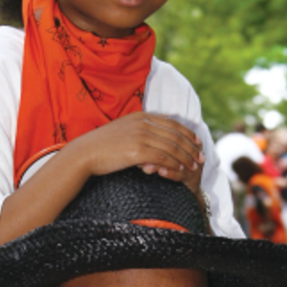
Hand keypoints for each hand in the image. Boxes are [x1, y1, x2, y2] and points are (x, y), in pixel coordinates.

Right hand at [64, 113, 204, 194]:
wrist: (85, 153)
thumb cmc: (102, 146)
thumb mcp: (123, 131)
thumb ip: (140, 131)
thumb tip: (154, 138)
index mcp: (141, 116)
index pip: (172, 123)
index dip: (187, 133)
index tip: (198, 142)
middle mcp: (143, 123)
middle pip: (176, 135)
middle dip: (191, 147)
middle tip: (202, 157)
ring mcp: (141, 136)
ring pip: (172, 147)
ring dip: (186, 158)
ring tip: (194, 166)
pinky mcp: (137, 150)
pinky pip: (163, 157)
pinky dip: (174, 164)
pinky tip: (180, 171)